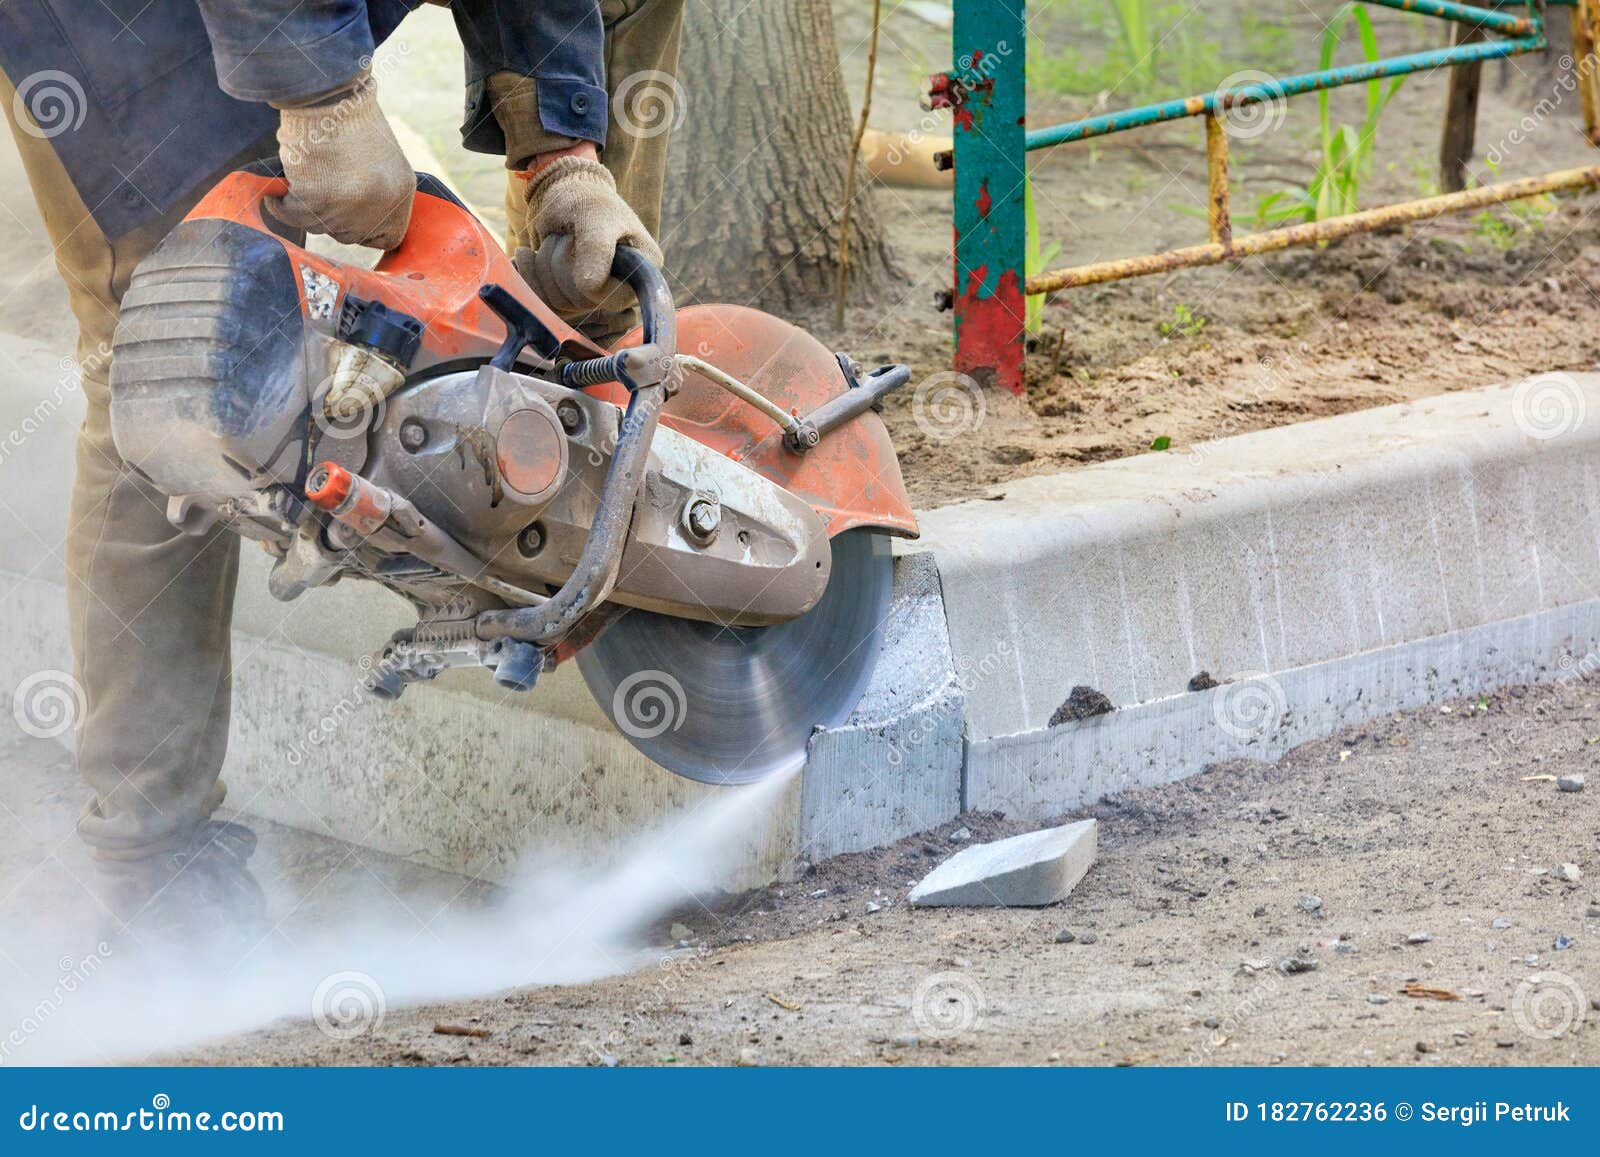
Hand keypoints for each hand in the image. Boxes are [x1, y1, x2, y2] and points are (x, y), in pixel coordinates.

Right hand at [269, 74, 413, 250]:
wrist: (327, 94)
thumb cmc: (349, 119)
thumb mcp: (381, 159)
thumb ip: (377, 191)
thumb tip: (358, 218)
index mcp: (400, 192)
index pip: (390, 237)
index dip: (366, 231)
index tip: (348, 219)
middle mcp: (380, 204)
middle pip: (352, 236)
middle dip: (333, 219)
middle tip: (320, 193)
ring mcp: (349, 206)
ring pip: (321, 228)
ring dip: (306, 210)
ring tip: (301, 183)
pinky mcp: (318, 201)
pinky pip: (293, 216)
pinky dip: (281, 205)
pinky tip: (278, 192)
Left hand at [513, 151, 663, 313]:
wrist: (564, 193)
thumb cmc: (587, 199)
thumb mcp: (595, 218)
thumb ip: (596, 250)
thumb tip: (590, 288)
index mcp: (641, 271)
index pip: (614, 299)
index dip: (586, 282)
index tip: (574, 244)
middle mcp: (621, 288)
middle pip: (582, 302)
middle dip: (560, 266)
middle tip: (563, 237)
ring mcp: (594, 295)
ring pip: (559, 303)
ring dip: (544, 267)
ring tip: (551, 239)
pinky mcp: (569, 295)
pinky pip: (544, 302)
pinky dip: (529, 275)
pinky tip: (527, 254)